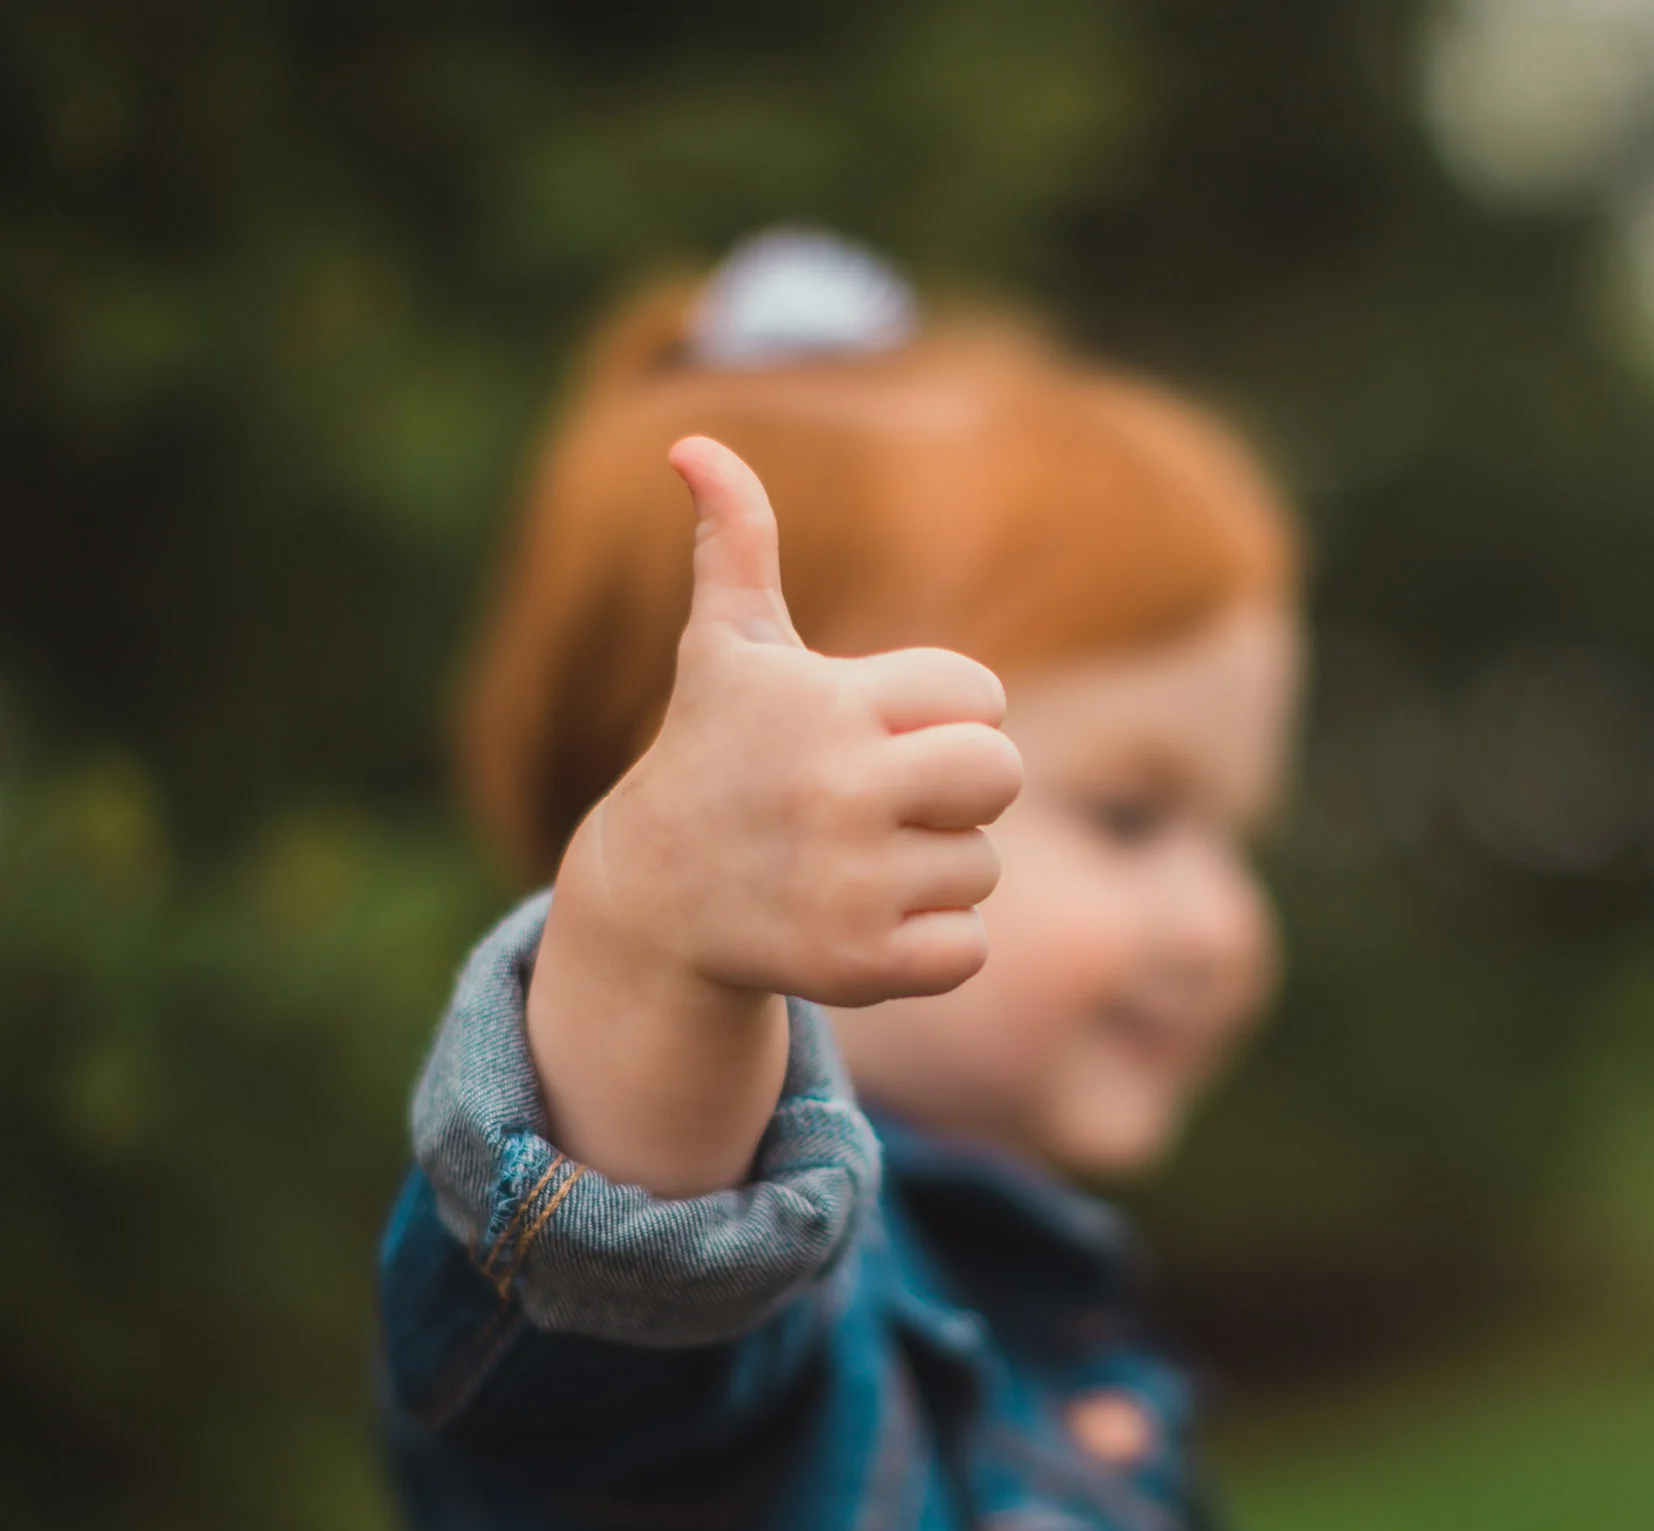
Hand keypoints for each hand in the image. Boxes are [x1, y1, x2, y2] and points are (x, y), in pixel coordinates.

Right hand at [558, 435, 1022, 1007]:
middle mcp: (839, 792)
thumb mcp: (725, 648)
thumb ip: (736, 541)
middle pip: (1001, 774)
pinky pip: (968, 946)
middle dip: (958, 786)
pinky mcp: (860, 966)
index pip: (980, 696)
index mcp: (828, 705)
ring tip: (856, 862)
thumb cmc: (713, 754)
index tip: (872, 732)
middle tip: (888, 800)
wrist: (652, 902)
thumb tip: (694, 442)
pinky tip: (864, 920)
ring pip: (981, 865)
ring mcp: (850, 885)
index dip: (940, 713)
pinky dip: (931, 943)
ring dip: (935, 868)